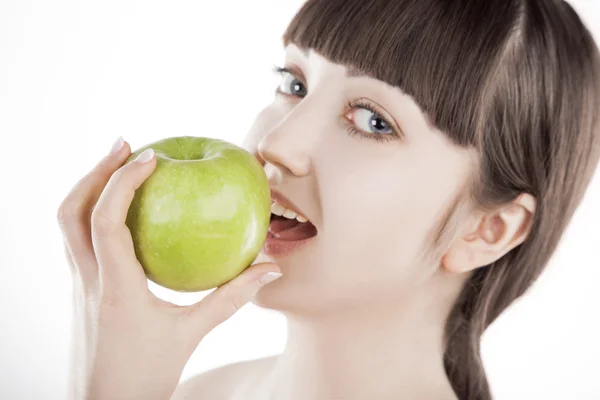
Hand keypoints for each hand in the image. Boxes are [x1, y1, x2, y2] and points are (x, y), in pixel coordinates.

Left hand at [57, 137, 281, 399]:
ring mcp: (77, 285)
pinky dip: (93, 212)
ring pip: (67, 224)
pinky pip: (78, 240)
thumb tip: (268, 270)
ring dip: (88, 188)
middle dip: (94, 172)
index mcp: (114, 288)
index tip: (149, 157)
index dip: (121, 182)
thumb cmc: (144, 377)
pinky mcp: (80, 291)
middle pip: (71, 212)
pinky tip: (122, 212)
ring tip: (118, 166)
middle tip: (124, 144)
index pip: (106, 222)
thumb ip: (231, 299)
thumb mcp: (191, 335)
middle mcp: (87, 281)